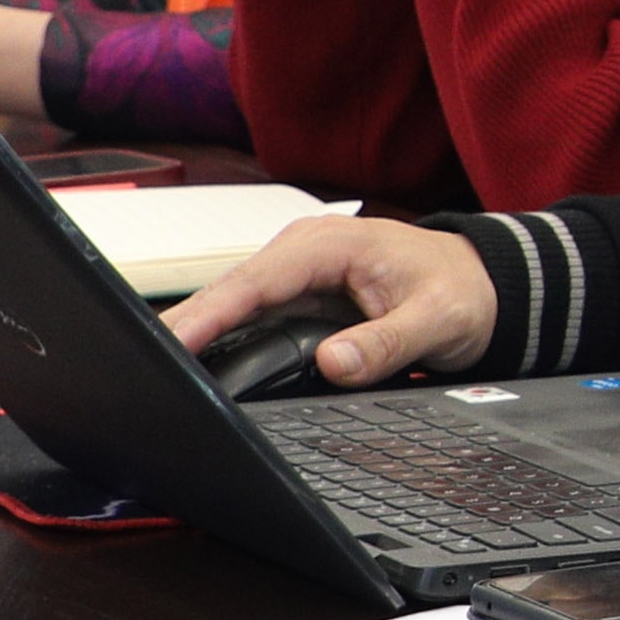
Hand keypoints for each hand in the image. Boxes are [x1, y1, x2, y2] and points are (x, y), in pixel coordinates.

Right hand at [160, 214, 495, 387]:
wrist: (484, 284)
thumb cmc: (461, 291)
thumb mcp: (438, 320)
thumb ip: (386, 343)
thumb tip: (334, 363)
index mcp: (327, 246)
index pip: (253, 282)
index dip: (208, 315)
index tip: (171, 345)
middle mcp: (300, 255)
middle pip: (226, 293)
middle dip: (181, 327)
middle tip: (134, 367)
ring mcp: (293, 277)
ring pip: (229, 308)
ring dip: (192, 336)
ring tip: (148, 373)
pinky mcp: (294, 299)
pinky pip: (247, 321)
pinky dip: (218, 341)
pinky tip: (190, 369)